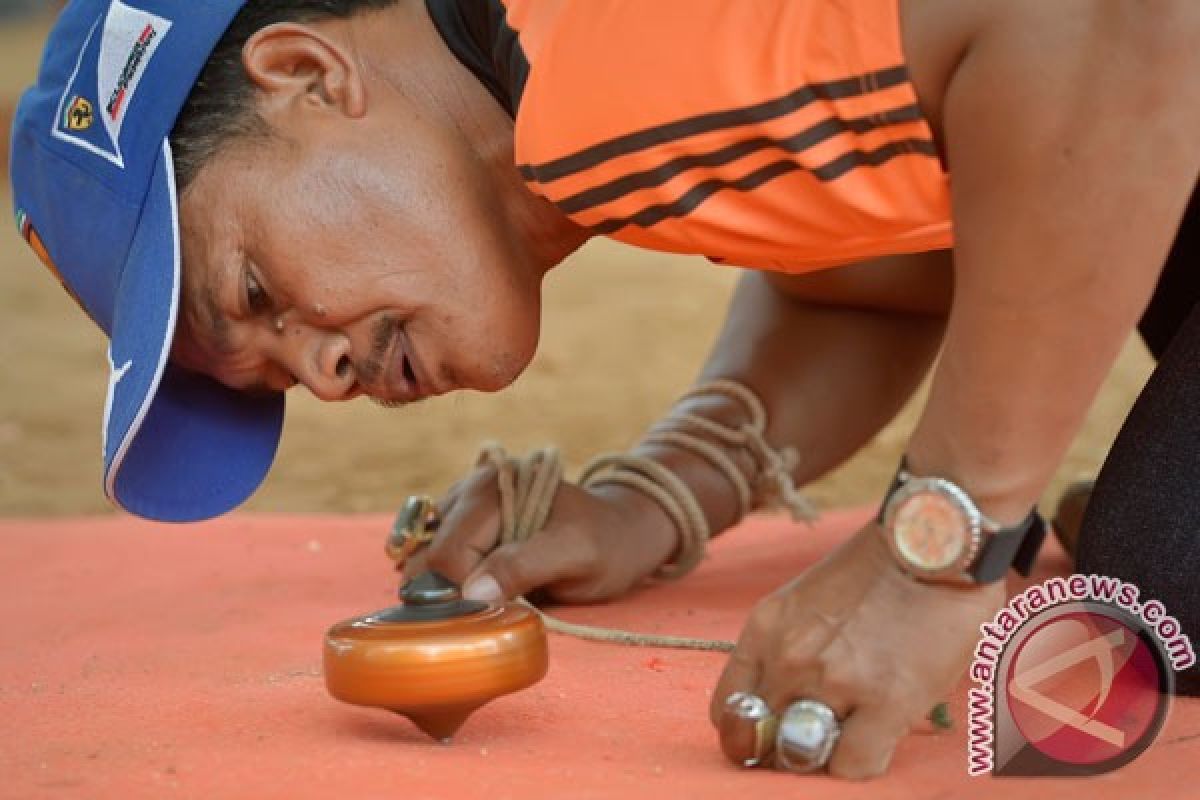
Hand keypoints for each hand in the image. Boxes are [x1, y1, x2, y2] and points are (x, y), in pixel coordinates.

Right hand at [404, 460, 678, 604]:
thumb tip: (470, 592)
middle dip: (446, 593)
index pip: (448, 553)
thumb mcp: (577, 557)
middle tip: (479, 618)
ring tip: (477, 605)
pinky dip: (443, 579)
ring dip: (440, 587)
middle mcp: (470, 488)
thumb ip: (524, 567)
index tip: (485, 619)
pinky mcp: (464, 523)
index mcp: (493, 489)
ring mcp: (463, 505)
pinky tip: (471, 591)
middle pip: (428, 553)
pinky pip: (433, 554)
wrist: (623, 530)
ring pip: (422, 554)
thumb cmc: (607, 544)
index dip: (460, 595)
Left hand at [711, 521, 1005, 778]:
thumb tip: (788, 698)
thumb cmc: (880, 566)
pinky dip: (861, 762)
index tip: (775, 732)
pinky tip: (879, 737)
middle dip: (789, 742)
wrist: (933, 535)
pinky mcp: (885, 699)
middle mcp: (788, 656)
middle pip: (764, 738)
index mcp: (765, 628)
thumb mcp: (807, 598)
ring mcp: (833, 680)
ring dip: (827, 751)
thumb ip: (790, 644)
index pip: (727, 708)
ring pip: (805, 755)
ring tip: (853, 730)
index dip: (751, 731)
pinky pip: (853, 764)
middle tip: (820, 731)